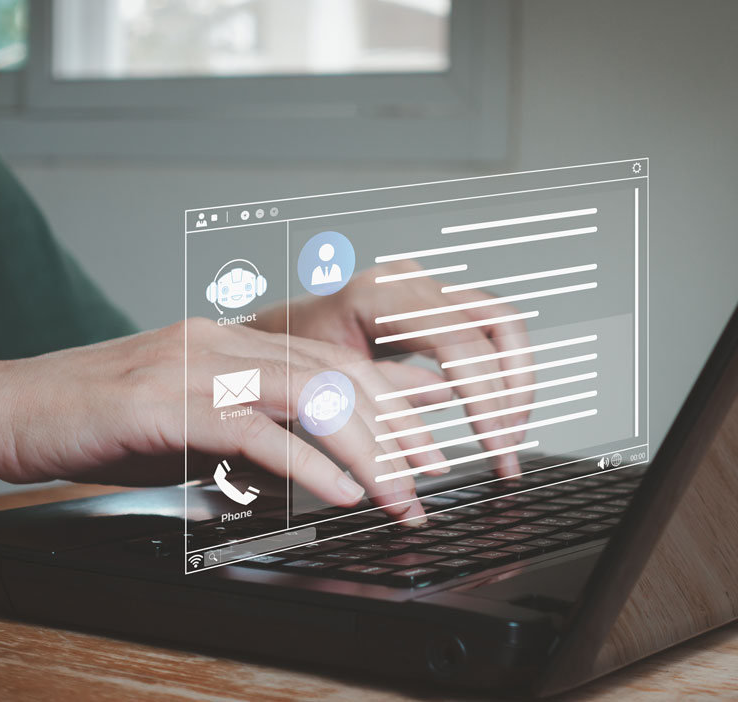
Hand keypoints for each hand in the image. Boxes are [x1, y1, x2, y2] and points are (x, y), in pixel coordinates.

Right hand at [0, 319, 458, 521]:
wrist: (2, 406)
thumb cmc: (86, 420)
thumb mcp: (178, 426)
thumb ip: (239, 438)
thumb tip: (299, 469)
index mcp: (224, 342)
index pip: (325, 360)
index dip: (385, 397)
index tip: (425, 433)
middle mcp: (216, 342)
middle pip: (332, 372)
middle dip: (394, 427)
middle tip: (430, 474)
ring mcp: (189, 366)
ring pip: (306, 394)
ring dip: (366, 449)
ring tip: (402, 493)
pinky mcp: (161, 402)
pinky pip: (252, 428)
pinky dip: (307, 463)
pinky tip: (339, 492)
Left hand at [257, 260, 535, 476]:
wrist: (279, 332)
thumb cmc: (289, 353)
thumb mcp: (326, 380)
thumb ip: (379, 398)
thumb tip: (432, 429)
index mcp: (378, 293)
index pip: (457, 338)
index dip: (483, 394)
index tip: (493, 440)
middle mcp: (409, 282)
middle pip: (494, 323)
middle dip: (510, 389)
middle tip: (507, 443)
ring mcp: (426, 287)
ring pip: (502, 324)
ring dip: (515, 382)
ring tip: (509, 434)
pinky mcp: (435, 305)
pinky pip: (488, 332)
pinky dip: (501, 374)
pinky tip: (497, 414)